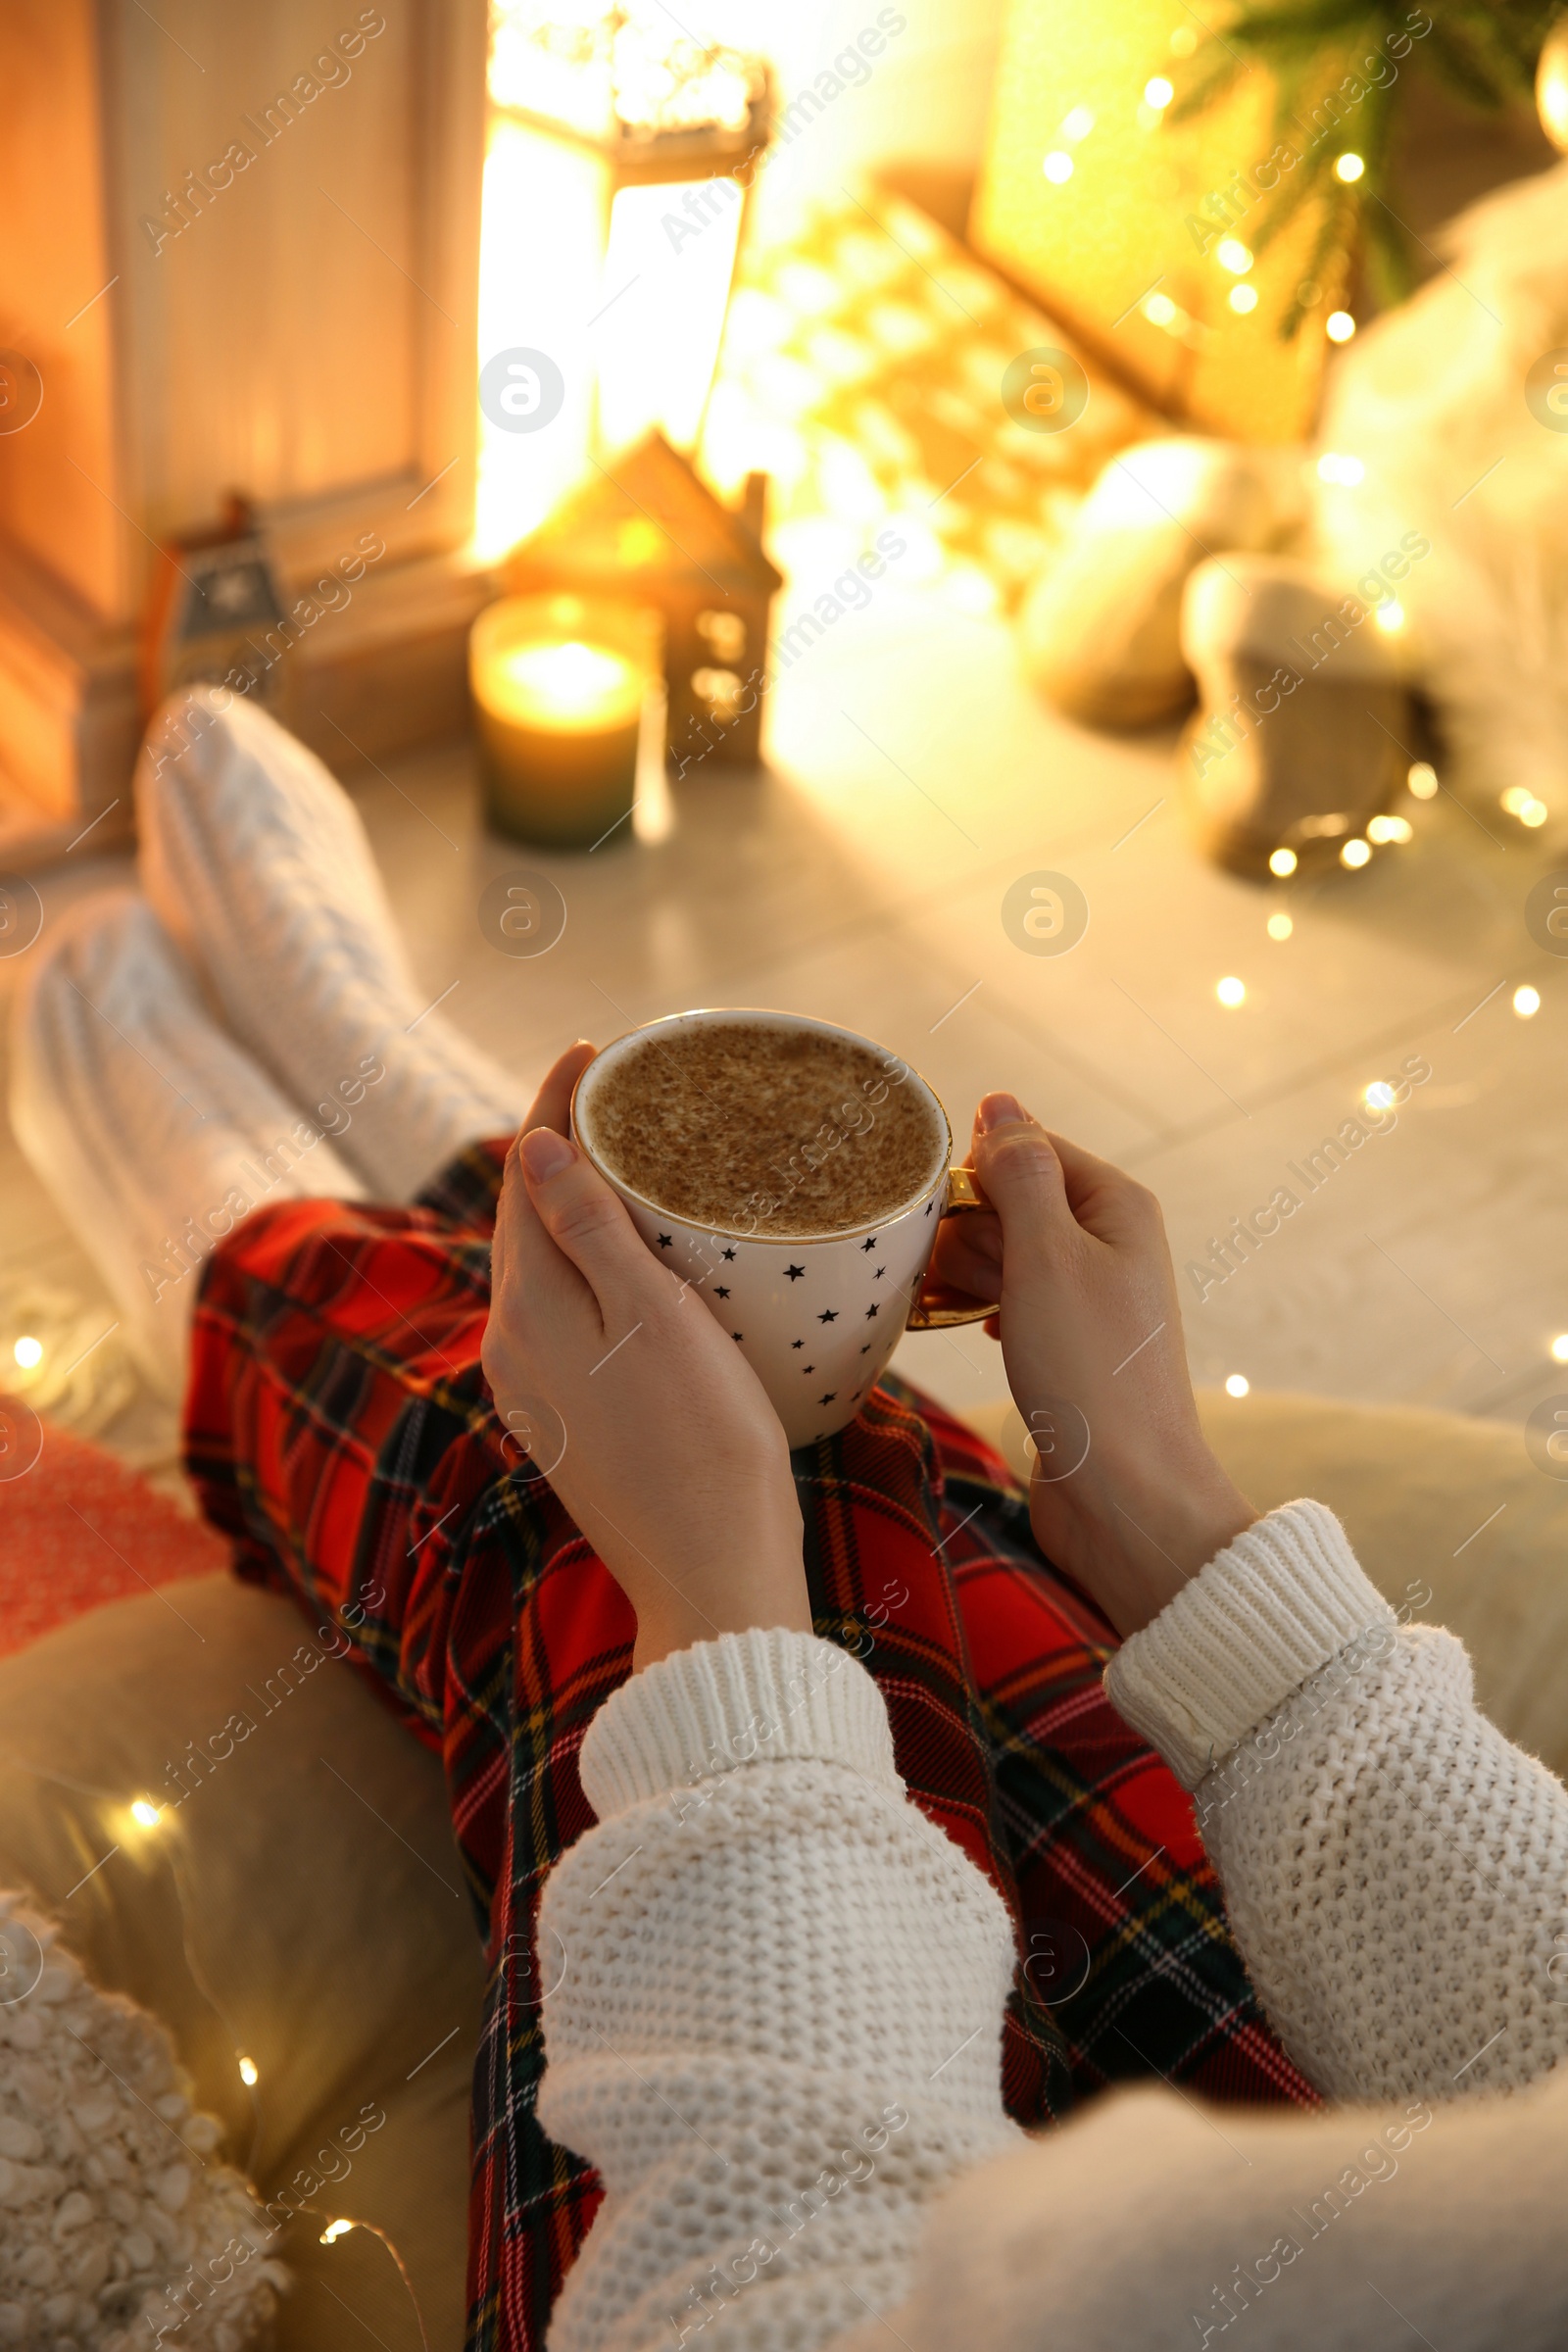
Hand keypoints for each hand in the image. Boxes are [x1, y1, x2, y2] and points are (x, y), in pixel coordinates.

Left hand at [481, 1043, 809, 1670]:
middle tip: (618, 1093)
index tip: (593, 1051)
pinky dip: (589, 1265)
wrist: (713, 1575)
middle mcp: (512, 1348)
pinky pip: (565, 1315)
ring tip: (627, 1158)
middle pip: (525, 1220)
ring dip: (573, 1208)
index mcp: (526, 1310)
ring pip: (544, 1270)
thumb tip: (532, 1144)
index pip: (524, 1178)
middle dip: (560, 1149)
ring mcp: (536, 1391)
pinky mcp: (569, 1422)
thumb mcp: (652, 1315)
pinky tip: (630, 1260)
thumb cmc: (703, 1441)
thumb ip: (588, 1228)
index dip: (556, 1106)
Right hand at [927, 1094, 1253, 1636]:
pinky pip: (1012, 1302)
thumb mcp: (1045, 1256)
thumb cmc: (1088, 1374)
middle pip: (1016, 1200)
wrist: (1124, 1496)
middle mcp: (1112, 1244)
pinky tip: (964, 1326)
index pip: (1031, 1147)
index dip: (975, 1171)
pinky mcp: (1071, 1348)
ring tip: (942, 1302)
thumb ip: (1020, 1175)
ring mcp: (1092, 1299)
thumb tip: (1001, 1103)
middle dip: (967, 1228)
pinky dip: (980, 1307)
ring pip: (1008, 1254)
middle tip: (941, 1271)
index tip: (930, 1207)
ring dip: (966, 1271)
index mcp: (1117, 1207)